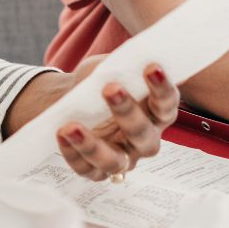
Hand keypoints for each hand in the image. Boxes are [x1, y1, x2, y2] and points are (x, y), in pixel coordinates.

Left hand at [5, 58, 178, 180]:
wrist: (74, 99)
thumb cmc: (100, 82)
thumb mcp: (110, 68)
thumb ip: (121, 67)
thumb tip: (129, 58)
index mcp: (155, 113)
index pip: (166, 104)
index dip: (162, 88)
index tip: (152, 67)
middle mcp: (144, 140)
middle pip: (143, 136)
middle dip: (128, 113)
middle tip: (110, 88)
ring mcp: (122, 158)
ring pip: (114, 161)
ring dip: (93, 145)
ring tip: (72, 126)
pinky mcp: (97, 170)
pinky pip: (87, 168)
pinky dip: (72, 152)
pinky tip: (62, 132)